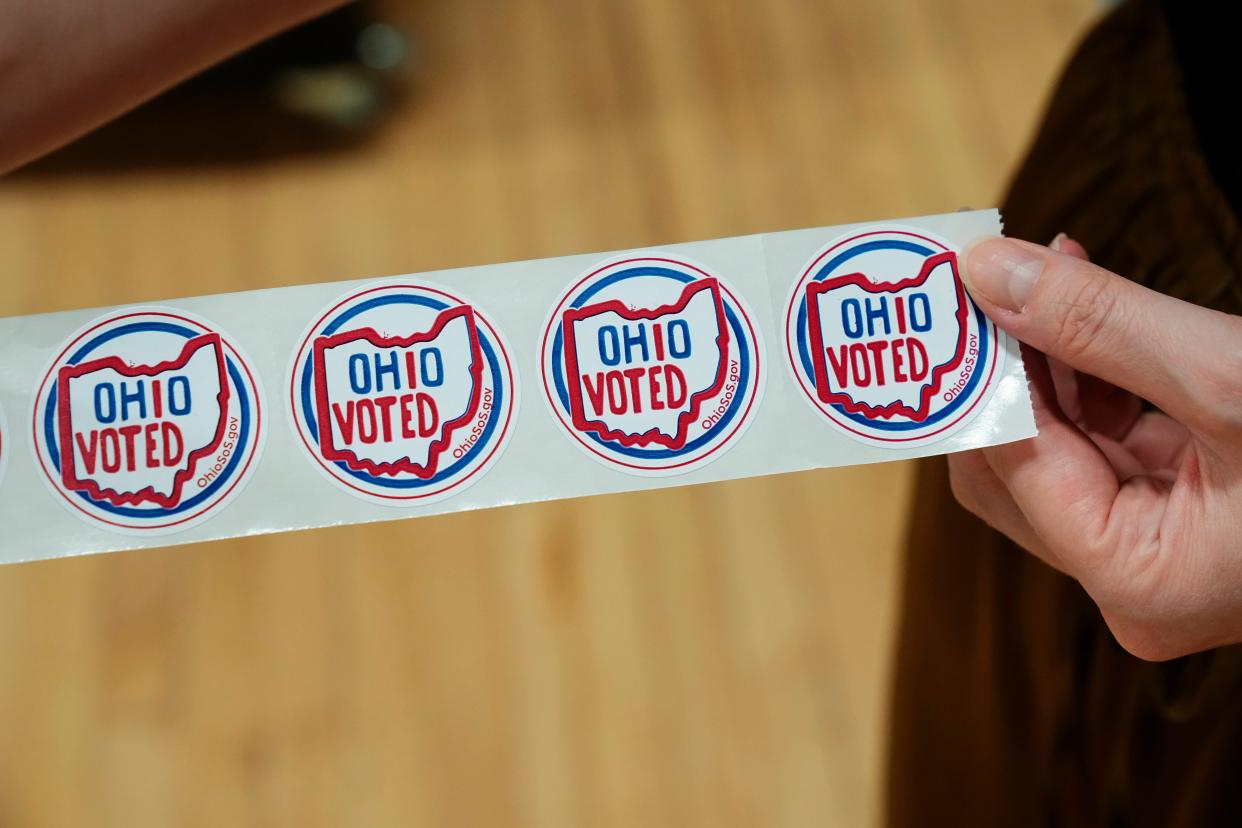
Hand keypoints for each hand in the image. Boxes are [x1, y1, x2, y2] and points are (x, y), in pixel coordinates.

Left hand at [948, 234, 1241, 660]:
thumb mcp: (1232, 375)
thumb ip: (1098, 324)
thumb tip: (987, 272)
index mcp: (1137, 579)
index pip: (1008, 466)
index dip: (977, 373)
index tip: (958, 287)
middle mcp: (1134, 580)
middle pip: (1016, 467)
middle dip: (1007, 366)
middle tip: (997, 273)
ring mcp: (1159, 553)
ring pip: (1058, 448)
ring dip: (1049, 359)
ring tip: (1058, 269)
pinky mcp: (1186, 518)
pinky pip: (1108, 443)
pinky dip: (1095, 377)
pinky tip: (1097, 310)